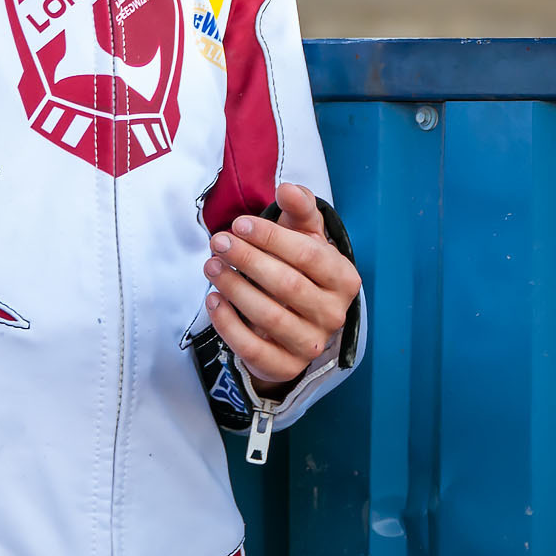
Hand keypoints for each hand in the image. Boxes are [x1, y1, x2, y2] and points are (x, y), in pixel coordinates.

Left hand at [202, 182, 359, 391]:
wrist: (298, 320)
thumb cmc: (300, 268)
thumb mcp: (305, 235)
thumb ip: (300, 209)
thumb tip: (287, 189)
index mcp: (344, 279)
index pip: (308, 256)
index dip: (271, 238)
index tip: (239, 224)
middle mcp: (334, 314)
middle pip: (287, 285)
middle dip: (248, 260)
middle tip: (217, 242)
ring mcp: (311, 344)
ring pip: (269, 316)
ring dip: (234, 288)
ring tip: (211, 266)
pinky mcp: (286, 367)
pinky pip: (252, 348)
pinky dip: (228, 323)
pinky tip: (213, 299)